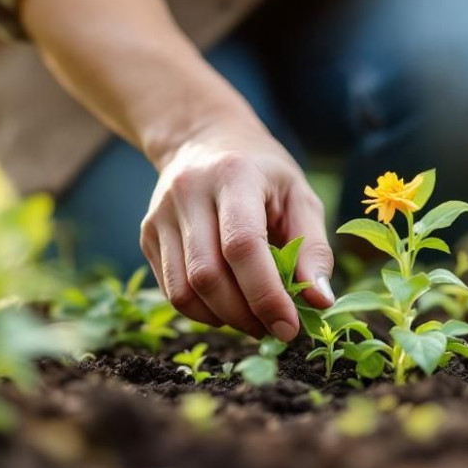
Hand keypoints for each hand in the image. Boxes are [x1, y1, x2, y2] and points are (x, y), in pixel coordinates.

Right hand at [141, 119, 334, 338]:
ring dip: (223, 320)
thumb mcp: (300, 197)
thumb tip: (320, 302)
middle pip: (207, 276)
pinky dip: (203, 312)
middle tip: (274, 328)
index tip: (290, 327)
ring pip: (183, 291)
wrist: (204, 139)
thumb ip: (314, 249)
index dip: (266, 294)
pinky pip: (171, 292)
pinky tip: (228, 306)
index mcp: (234, 176)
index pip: (242, 245)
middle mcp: (188, 192)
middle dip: (245, 315)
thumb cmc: (264, 174)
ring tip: (253, 320)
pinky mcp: (147, 234)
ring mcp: (160, 214)